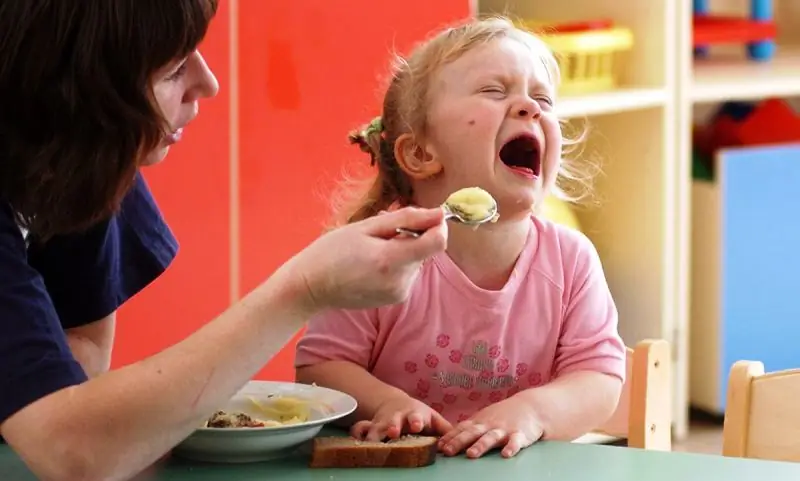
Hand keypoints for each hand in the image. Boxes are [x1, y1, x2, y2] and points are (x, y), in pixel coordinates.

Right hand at [287, 207, 446, 310]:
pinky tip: (373, 263)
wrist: (311, 286)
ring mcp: (399, 293)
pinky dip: (398, 264)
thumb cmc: (332, 251)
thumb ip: (406, 219)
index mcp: (391, 260)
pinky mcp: (397, 299)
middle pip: (426, 250)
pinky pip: (408, 273)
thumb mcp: (366, 227)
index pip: (437, 242)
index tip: (426, 217)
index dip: (438, 225)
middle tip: (381, 233)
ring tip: (373, 249)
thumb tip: (438, 213)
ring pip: (417, 261)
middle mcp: (400, 281)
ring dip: (404, 250)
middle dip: (412, 236)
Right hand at [350, 394, 452, 441]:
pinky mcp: (370, 427)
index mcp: (414, 415)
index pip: (417, 417)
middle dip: (393, 426)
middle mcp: (397, 418)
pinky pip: (360, 430)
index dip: (416, 421)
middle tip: (393, 432)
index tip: (417, 426)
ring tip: (372, 443)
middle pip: (394, 421)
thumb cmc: (417, 415)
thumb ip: (445, 429)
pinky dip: (357, 434)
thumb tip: (459, 440)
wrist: (394, 404)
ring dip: (374, 434)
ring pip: (375, 428)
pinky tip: (355, 441)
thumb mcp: (433, 419)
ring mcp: (382, 422)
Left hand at [438, 395, 542, 458]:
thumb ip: (469, 428)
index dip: (450, 437)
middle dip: (459, 442)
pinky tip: (506, 455)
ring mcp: (504, 429)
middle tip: (447, 451)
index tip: (438, 446)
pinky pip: (516, 442)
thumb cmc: (503, 415)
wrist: (530, 406)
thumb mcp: (484, 418)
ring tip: (471, 454)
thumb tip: (447, 439)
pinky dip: (511, 448)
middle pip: (472, 433)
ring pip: (491, 438)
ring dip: (481, 445)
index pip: (461, 429)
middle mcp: (489, 425)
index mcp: (479, 422)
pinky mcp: (520, 434)